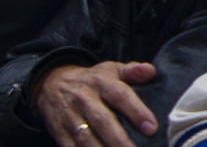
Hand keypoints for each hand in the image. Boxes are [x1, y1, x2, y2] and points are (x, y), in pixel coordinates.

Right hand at [31, 61, 159, 143]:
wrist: (52, 84)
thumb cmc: (93, 80)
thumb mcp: (112, 69)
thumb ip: (133, 71)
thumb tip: (151, 71)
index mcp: (102, 83)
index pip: (121, 96)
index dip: (137, 112)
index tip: (151, 128)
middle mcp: (85, 100)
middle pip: (103, 121)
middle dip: (119, 139)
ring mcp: (70, 118)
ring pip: (86, 138)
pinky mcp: (59, 132)